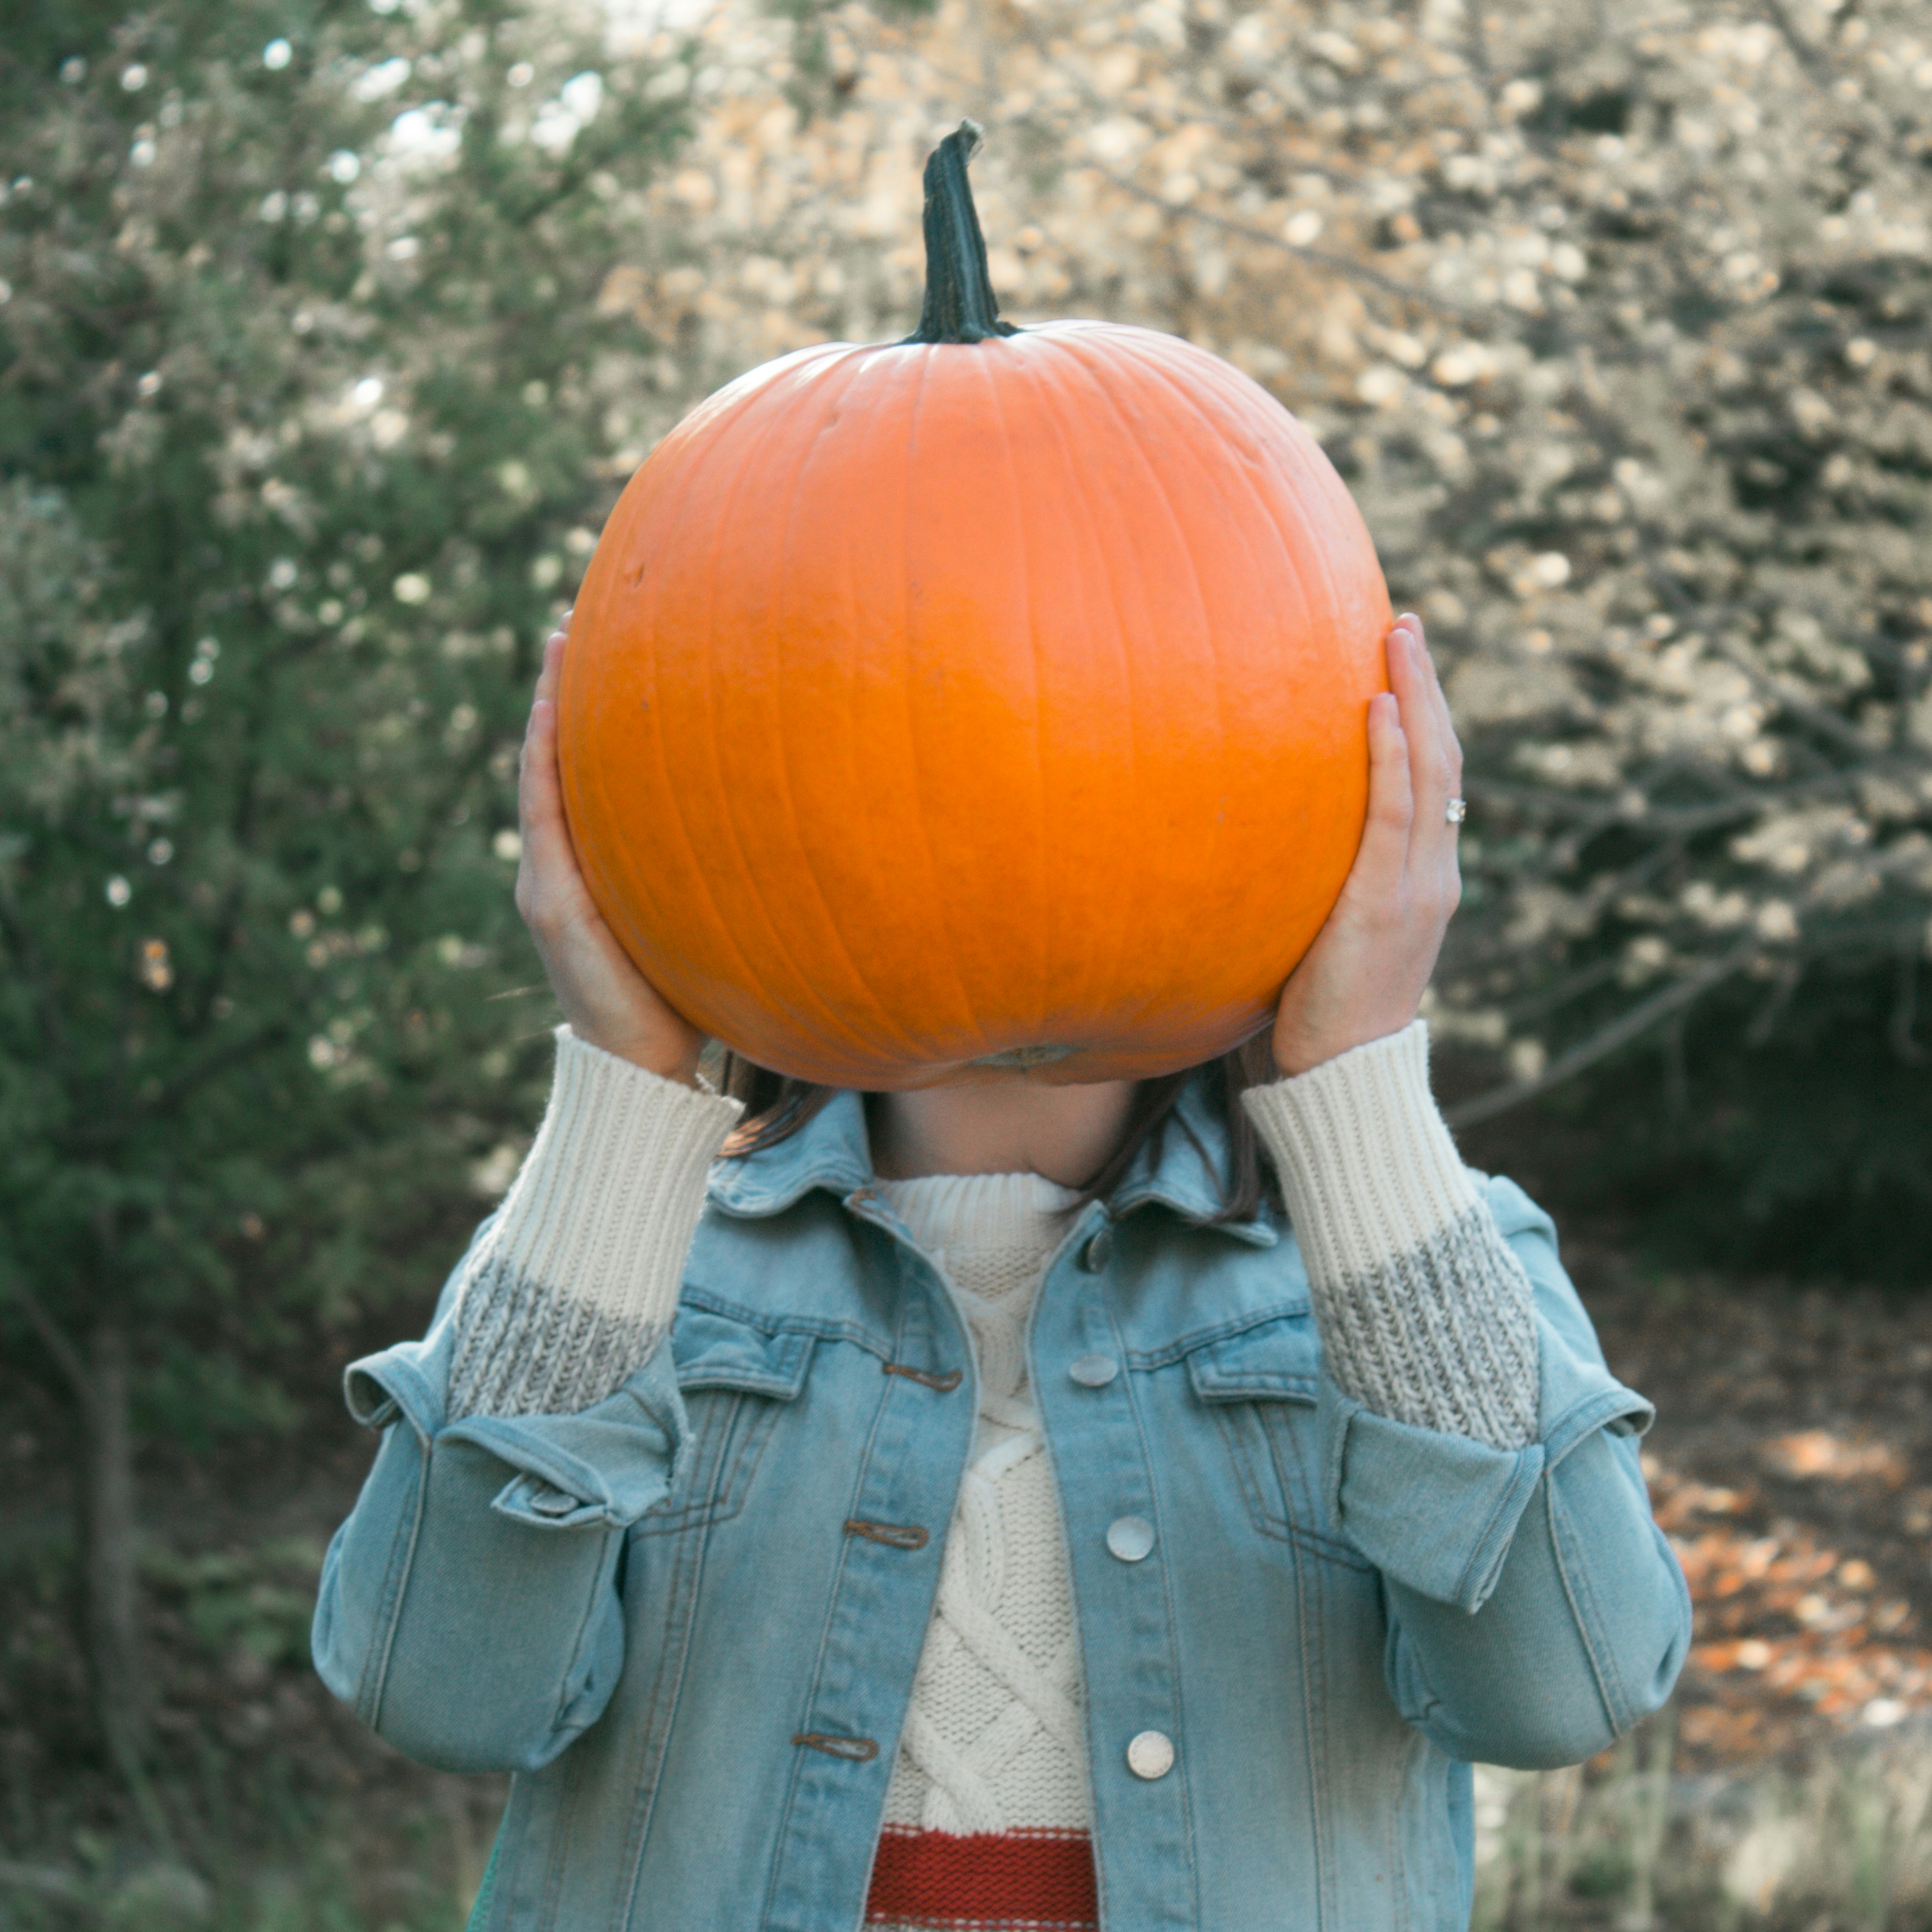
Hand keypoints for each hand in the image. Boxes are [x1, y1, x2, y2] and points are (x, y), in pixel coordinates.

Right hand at [515, 621, 705, 1084]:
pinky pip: (545, 817)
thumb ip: (712, 868)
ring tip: (560, 645)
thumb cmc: (683, 995)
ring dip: (548, 708)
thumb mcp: (701, 914)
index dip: (588, 713)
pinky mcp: (551, 904)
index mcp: (592, 866)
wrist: (646, 1065)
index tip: (607, 647)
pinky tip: (555, 712)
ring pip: (540, 776)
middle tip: (574, 620)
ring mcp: (547, 883)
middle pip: (554, 758)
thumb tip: (786, 818)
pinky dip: (545, 763)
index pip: (585, 773)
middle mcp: (560, 866)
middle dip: (562, 688)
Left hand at [1269, 613, 1462, 1077]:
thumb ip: (1312, 887)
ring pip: (1430, 773)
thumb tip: (1256, 844)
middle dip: (1426, 687)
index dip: (1422, 716)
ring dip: (1415, 697)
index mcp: (1422, 880)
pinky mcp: (1386, 905)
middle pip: (1441, 759)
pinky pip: (1396, 817)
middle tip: (1405, 623)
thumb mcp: (1323, 936)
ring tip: (1397, 636)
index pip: (1432, 780)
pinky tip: (1378, 709)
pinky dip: (1392, 758)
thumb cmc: (1320, 1015)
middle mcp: (1433, 875)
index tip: (1400, 660)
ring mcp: (1417, 888)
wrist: (1343, 1080)